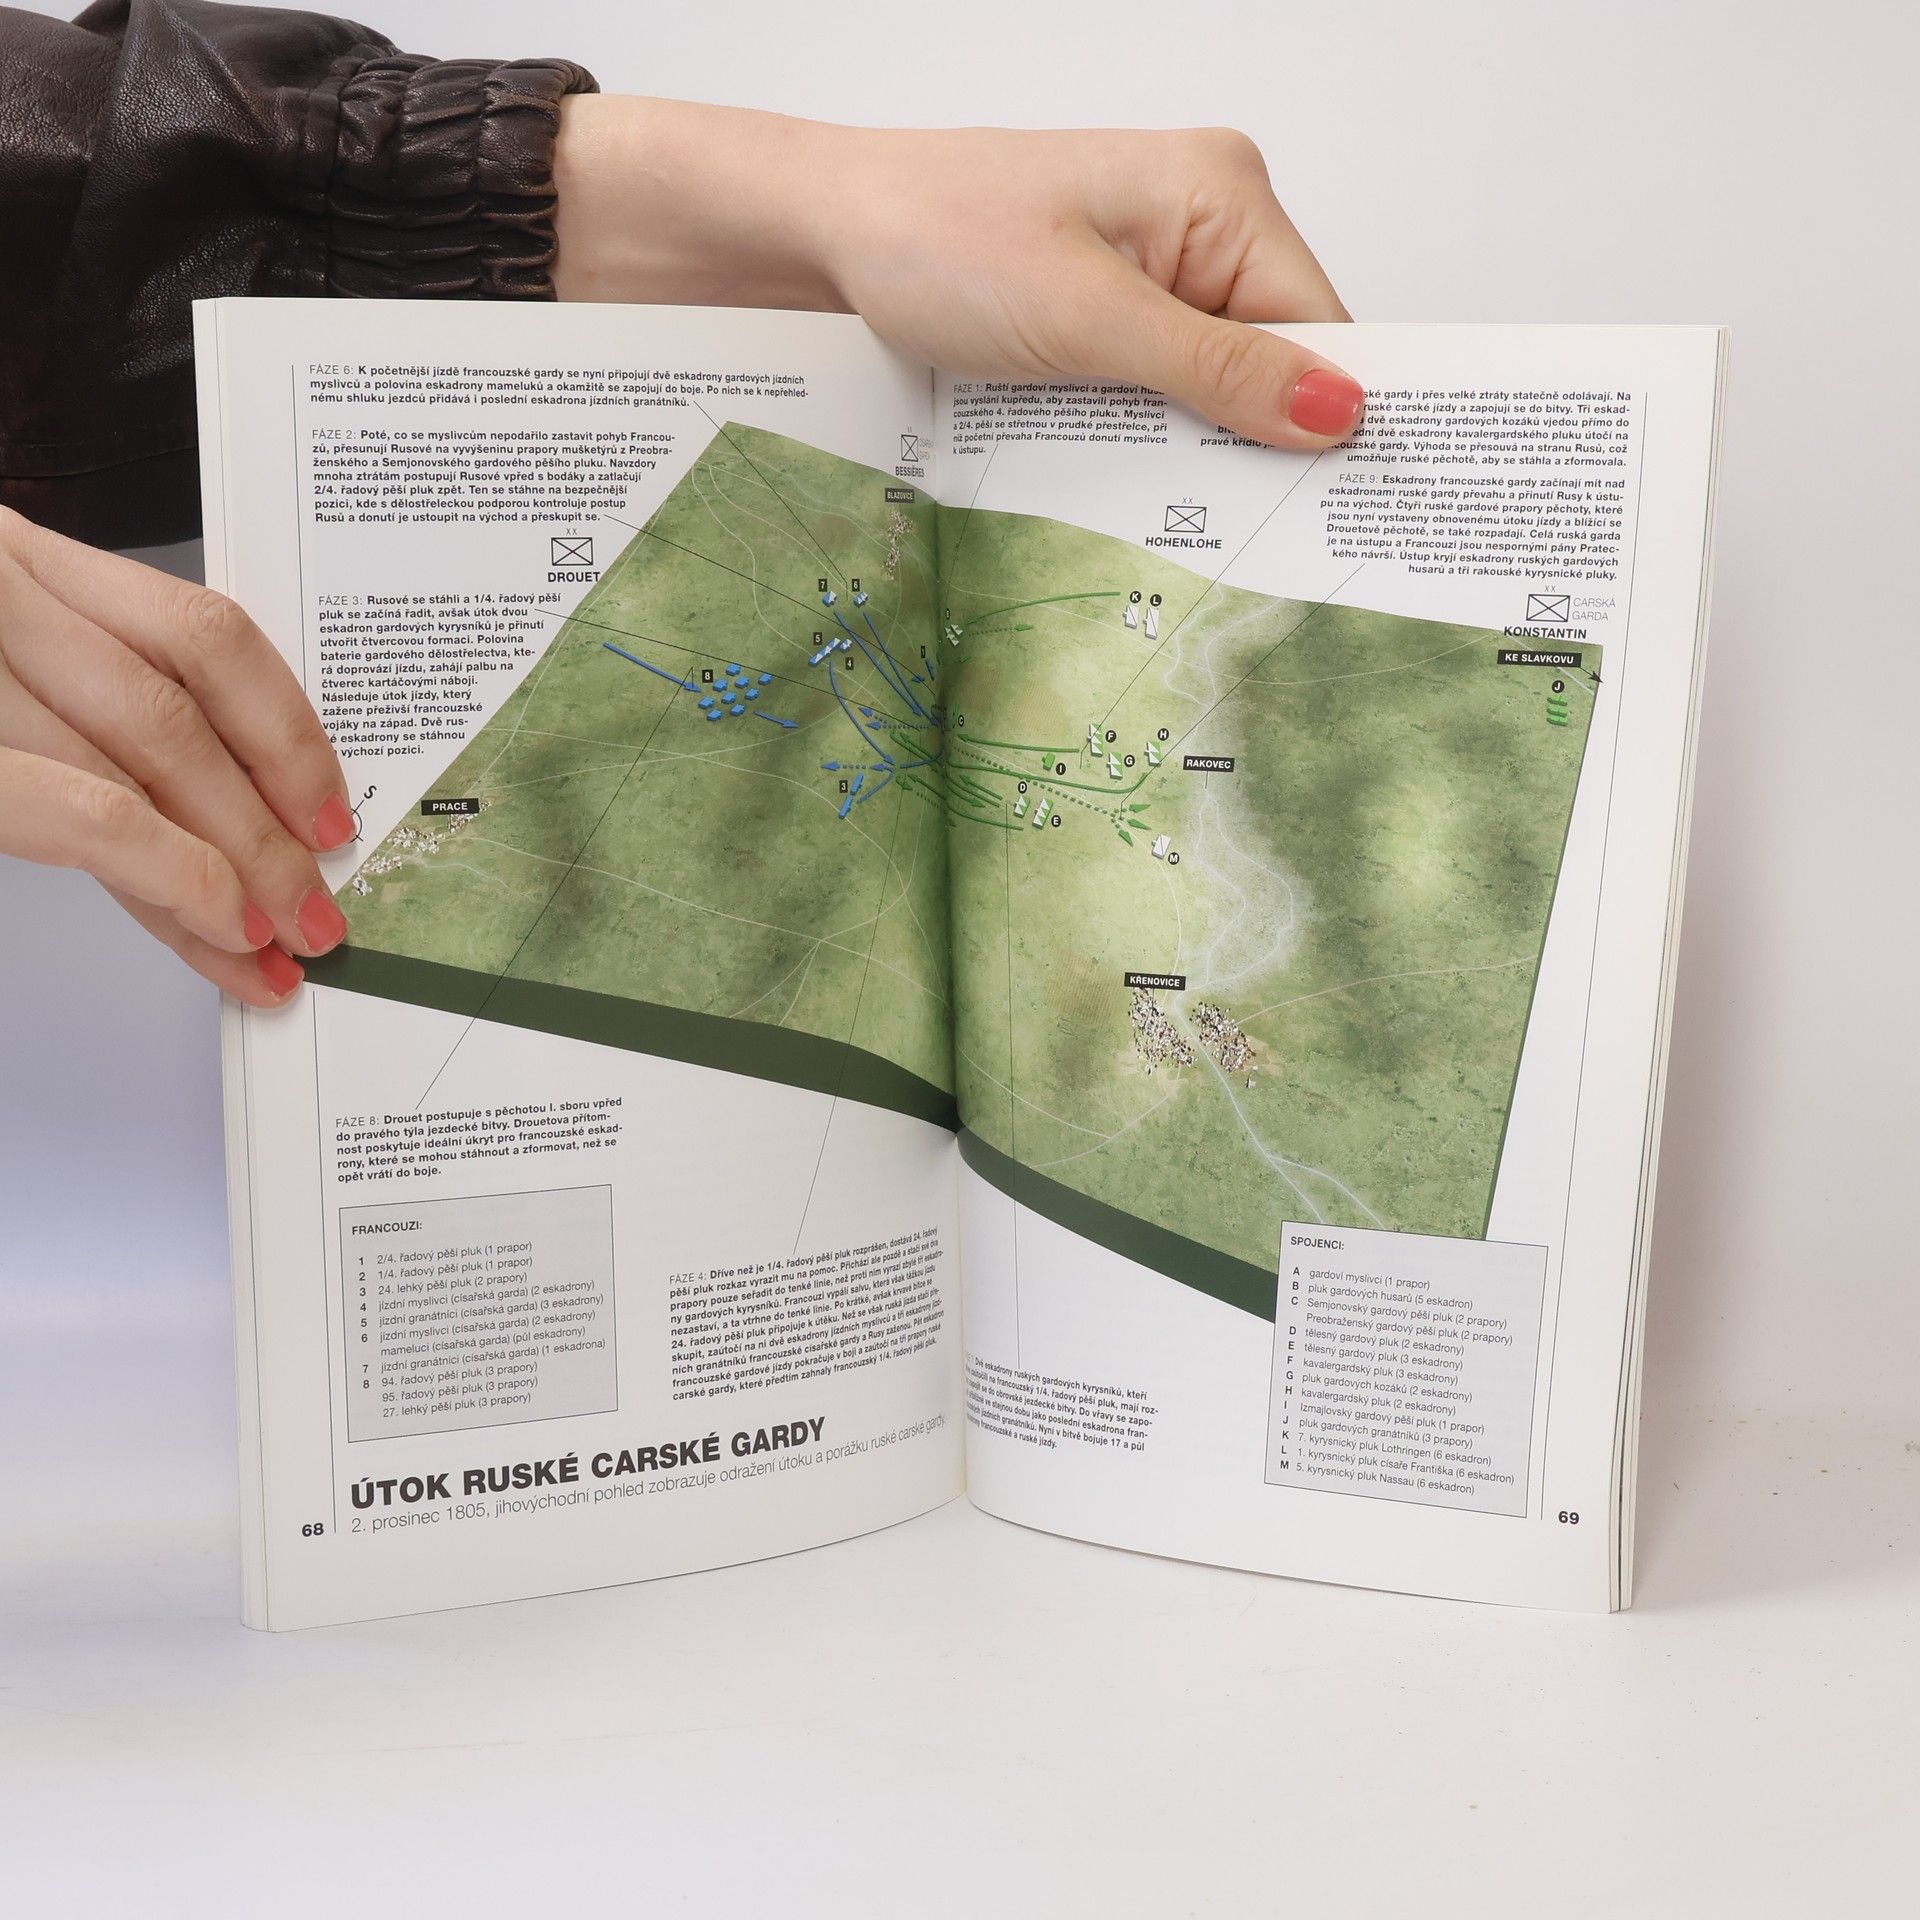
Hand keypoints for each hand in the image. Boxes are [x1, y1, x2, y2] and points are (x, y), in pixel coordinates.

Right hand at [0, 509, 355, 1005]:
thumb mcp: (1, 659)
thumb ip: (77, 706)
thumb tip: (202, 816)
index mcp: (17, 560)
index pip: (203, 636)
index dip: (287, 732)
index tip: (328, 814)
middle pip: (185, 713)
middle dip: (271, 831)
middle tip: (323, 914)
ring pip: (148, 758)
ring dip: (236, 867)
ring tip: (281, 943)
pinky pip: (74, 805)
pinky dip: (164, 872)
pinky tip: (211, 924)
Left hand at [554, 102, 1360, 447]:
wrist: (820, 236)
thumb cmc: (933, 240)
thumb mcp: (1086, 320)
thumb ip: (1215, 373)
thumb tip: (1335, 414)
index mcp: (1221, 193)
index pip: (1322, 327)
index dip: (1331, 420)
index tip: (1338, 511)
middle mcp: (1200, 223)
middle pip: (1275, 362)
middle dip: (1256, 444)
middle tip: (1246, 533)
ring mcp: (1152, 270)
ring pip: (1214, 388)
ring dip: (1193, 449)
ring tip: (1168, 501)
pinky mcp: (1105, 312)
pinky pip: (1159, 391)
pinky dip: (1146, 438)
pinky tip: (1124, 473)